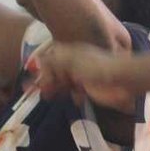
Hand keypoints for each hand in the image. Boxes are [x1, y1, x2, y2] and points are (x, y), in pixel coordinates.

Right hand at [32, 42, 149, 113]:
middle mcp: (74, 62)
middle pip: (54, 70)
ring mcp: (80, 75)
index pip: (49, 57)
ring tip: (45, 96)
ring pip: (62, 82)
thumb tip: (37, 65)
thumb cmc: (96, 67)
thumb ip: (52, 62)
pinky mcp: (87, 89)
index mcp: (70, 51)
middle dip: (43, 79)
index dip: (39, 66)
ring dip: (53, 88)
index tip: (29, 76)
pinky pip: (72, 91)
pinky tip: (63, 99)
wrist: (120, 80)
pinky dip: (67, 95)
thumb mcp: (71, 61)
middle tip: (30, 89)